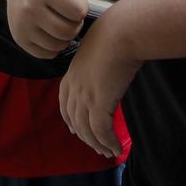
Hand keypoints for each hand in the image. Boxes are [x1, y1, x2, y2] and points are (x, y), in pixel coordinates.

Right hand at [5, 0, 95, 58]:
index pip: (79, 11)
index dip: (81, 5)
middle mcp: (30, 7)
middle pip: (70, 30)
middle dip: (74, 22)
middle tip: (68, 12)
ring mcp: (22, 25)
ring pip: (59, 45)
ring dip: (65, 36)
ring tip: (60, 20)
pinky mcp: (19, 38)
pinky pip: (47, 54)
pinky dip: (53, 46)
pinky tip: (50, 31)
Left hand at [59, 7, 135, 157]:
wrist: (120, 33)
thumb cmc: (114, 36)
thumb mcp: (97, 51)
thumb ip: (95, 66)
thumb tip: (106, 74)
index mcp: (71, 74)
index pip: (64, 103)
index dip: (70, 119)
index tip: (76, 130)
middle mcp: (74, 88)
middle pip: (75, 120)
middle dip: (86, 136)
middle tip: (97, 147)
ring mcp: (85, 97)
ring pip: (87, 130)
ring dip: (98, 144)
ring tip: (109, 152)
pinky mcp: (99, 104)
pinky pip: (101, 132)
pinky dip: (108, 143)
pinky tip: (116, 148)